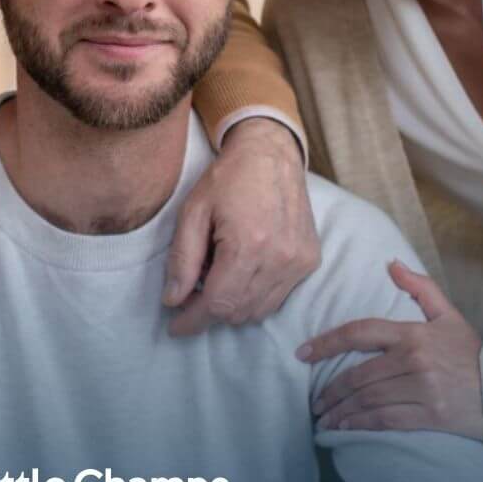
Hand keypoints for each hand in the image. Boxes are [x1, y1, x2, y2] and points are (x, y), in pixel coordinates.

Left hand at [164, 118, 318, 336]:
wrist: (271, 154)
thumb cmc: (227, 179)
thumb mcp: (192, 212)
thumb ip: (182, 259)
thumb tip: (173, 301)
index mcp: (248, 244)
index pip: (218, 304)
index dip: (193, 321)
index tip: (175, 327)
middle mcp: (280, 258)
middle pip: (238, 312)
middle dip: (209, 313)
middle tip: (189, 296)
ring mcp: (299, 261)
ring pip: (259, 311)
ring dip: (232, 306)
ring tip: (214, 280)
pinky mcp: (309, 260)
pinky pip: (277, 297)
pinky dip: (254, 296)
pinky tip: (240, 273)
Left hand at [302, 262, 482, 439]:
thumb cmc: (472, 354)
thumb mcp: (449, 315)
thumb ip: (420, 288)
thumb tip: (391, 263)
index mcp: (412, 334)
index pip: (359, 332)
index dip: (326, 343)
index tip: (302, 353)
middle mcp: (413, 359)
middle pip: (358, 374)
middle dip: (330, 389)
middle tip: (314, 401)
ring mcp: (421, 388)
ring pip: (368, 399)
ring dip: (340, 410)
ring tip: (324, 417)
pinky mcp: (429, 415)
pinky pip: (385, 420)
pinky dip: (360, 425)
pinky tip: (344, 428)